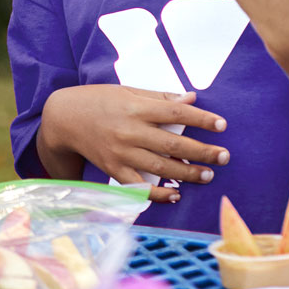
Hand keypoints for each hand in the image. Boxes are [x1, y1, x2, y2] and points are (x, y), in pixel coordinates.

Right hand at [41, 83, 228, 202]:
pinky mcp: (112, 169)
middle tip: (224, 157)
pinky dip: (157, 194)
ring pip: (160, 167)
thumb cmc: (100, 101)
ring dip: (186, 174)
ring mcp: (120, 153)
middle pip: (172, 144)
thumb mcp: (129, 91)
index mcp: (136, 108)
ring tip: (208, 176)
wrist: (64, 119)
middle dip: (201, 152)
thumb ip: (160, 97)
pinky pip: (137, 187)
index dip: (201, 119)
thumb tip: (191, 99)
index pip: (175, 113)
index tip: (222, 125)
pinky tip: (175, 196)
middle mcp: (129, 132)